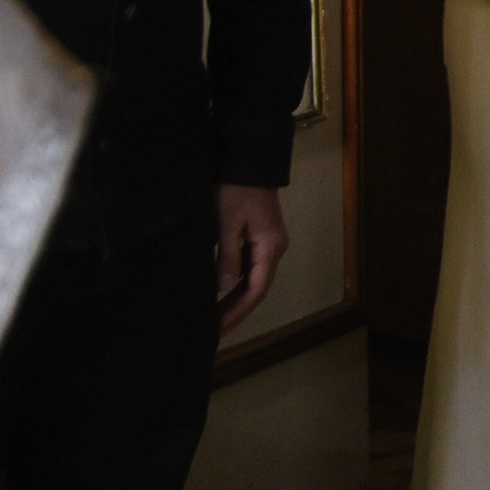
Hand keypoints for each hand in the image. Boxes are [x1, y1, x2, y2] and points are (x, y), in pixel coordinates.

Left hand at [214, 185, 288, 333]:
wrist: (250, 160)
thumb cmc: (236, 190)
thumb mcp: (227, 223)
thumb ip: (227, 257)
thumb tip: (225, 288)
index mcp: (270, 248)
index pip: (255, 290)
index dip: (238, 312)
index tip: (218, 329)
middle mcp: (275, 249)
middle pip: (257, 288)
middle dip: (237, 310)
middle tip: (214, 330)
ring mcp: (270, 242)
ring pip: (254, 279)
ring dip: (237, 298)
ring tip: (216, 316)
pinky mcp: (262, 236)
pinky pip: (251, 267)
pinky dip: (238, 283)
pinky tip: (223, 290)